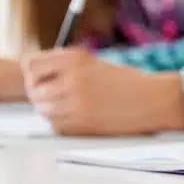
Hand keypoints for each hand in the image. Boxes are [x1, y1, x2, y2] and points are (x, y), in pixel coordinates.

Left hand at [22, 49, 183, 135]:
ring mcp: (76, 103)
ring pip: (42, 110)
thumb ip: (66, 65)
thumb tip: (34, 74)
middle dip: (38, 93)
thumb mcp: (94, 62)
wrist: (152, 99)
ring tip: (67, 105)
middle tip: (50, 95)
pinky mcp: (82, 124)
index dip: (33, 72)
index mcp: (76, 58)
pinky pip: (56, 126)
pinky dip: (60, 123)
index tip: (40, 77)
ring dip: (50, 109)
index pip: (31, 64)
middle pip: (33, 90)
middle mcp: (73, 79)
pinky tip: (77, 116)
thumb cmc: (125, 80)